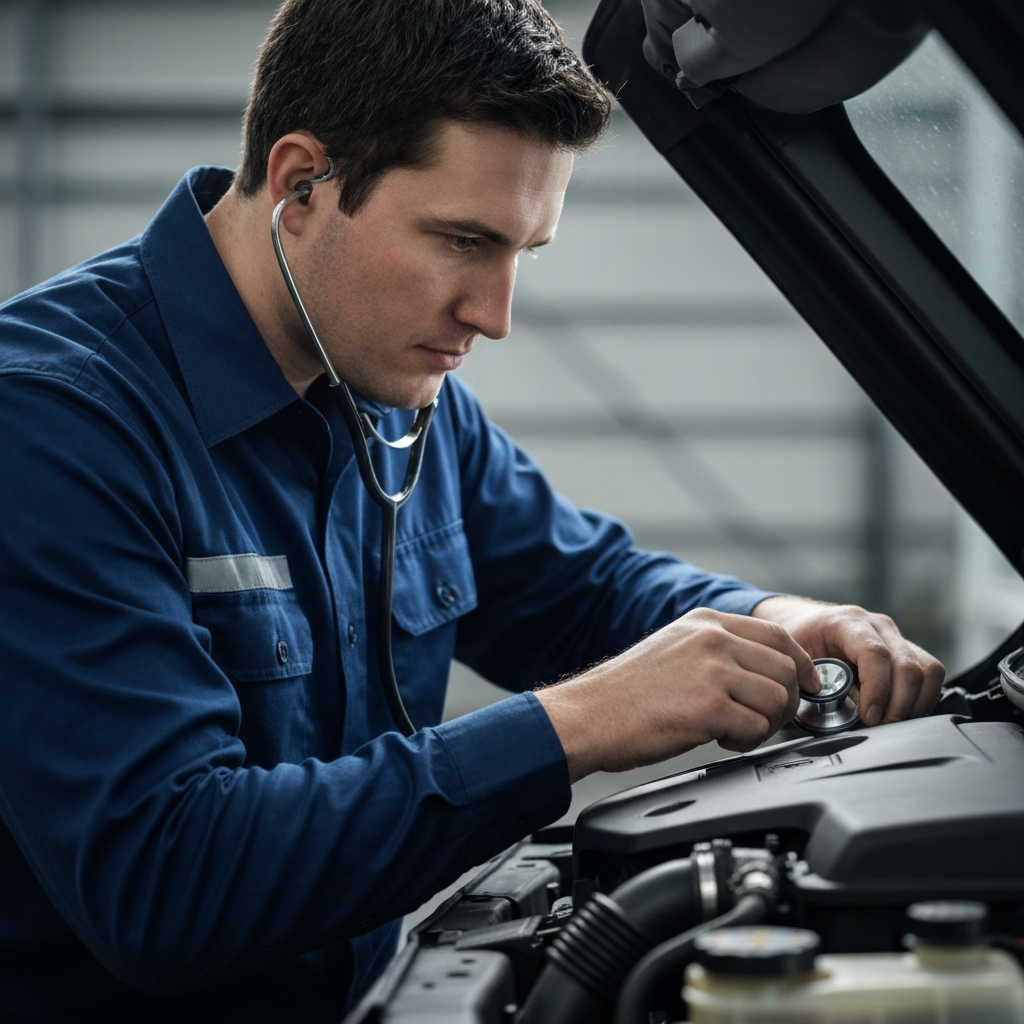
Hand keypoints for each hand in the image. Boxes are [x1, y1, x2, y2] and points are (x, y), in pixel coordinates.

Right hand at [534, 608, 817, 781]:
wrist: (589, 715)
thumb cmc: (627, 692)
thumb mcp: (674, 648)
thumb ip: (715, 649)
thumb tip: (762, 669)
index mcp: (706, 622)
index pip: (778, 635)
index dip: (801, 665)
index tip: (805, 686)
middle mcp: (712, 639)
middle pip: (786, 668)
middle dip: (786, 702)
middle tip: (763, 721)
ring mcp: (712, 671)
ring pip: (778, 699)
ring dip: (766, 724)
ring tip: (734, 730)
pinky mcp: (709, 707)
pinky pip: (757, 727)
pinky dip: (746, 741)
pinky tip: (719, 739)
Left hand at [751, 595, 944, 726]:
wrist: (805, 624)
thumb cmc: (798, 640)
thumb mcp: (793, 656)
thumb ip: (805, 679)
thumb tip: (821, 708)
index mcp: (845, 622)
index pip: (875, 653)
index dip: (877, 689)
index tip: (869, 717)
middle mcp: (877, 626)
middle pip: (908, 665)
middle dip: (899, 705)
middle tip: (880, 728)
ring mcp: (895, 636)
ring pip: (929, 670)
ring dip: (915, 704)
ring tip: (892, 724)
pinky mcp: (907, 651)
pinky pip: (930, 675)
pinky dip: (921, 700)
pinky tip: (900, 713)